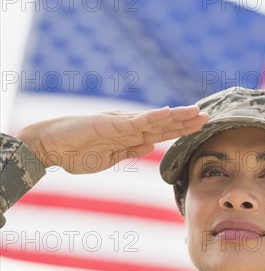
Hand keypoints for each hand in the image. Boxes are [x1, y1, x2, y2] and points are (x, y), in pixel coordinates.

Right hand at [16, 106, 208, 173]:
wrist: (49, 146)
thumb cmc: (74, 152)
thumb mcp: (108, 157)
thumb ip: (129, 151)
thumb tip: (150, 147)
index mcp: (128, 137)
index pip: (159, 133)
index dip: (179, 131)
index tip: (198, 129)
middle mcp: (128, 127)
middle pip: (163, 125)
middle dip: (186, 122)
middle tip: (208, 118)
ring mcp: (120, 124)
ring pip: (156, 120)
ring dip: (177, 117)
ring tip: (198, 113)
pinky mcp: (111, 123)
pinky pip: (138, 121)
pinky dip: (155, 117)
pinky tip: (171, 113)